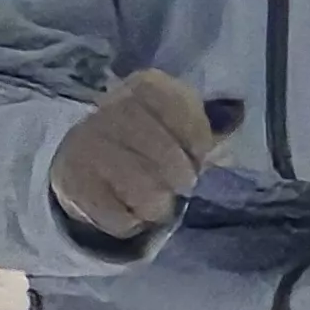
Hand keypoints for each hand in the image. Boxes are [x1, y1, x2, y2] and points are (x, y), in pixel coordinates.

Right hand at [49, 73, 227, 241]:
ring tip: (157, 203)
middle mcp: (109, 110)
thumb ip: (207, 126)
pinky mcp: (72, 182)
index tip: (200, 155)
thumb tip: (236, 113)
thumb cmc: (145, 141)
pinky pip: (116, 215)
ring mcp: (86, 146)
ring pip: (141, 187)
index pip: (176, 106)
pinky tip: (130, 212)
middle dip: (179, 175)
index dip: (195, 137)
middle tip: (182, 185)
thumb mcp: (176, 124)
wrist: (81, 158)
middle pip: (160, 150)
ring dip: (157, 204)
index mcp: (143, 87)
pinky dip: (130, 222)